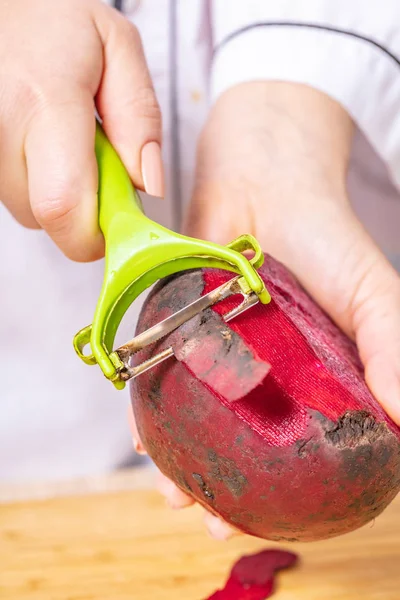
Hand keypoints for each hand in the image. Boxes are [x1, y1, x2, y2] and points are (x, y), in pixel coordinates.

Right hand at [0, 0, 162, 260]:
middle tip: (99, 165)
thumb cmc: (56, 21)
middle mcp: (1, 131)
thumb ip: (140, 119)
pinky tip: (45, 147)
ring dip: (61, 194)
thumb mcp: (118, 49)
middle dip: (87, 211)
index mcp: (44, 103)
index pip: (63, 205)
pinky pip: (16, 196)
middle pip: (49, 218)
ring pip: (31, 212)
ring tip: (66, 144)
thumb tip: (148, 185)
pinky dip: (40, 183)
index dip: (94, 233)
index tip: (120, 221)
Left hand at [130, 81, 399, 537]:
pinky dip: (149, 409)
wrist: (266, 180)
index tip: (276, 522)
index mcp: (312, 376)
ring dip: (182, 461)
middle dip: (227, 488)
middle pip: (243, 443)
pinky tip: (142, 437)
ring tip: (171, 493)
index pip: (302, 446)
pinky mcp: (181, 329)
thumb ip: (392, 347)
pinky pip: (163, 378)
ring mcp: (220, 354)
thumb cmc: (327, 240)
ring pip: (198, 422)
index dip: (293, 489)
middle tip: (210, 520)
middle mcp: (264, 372)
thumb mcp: (372, 294)